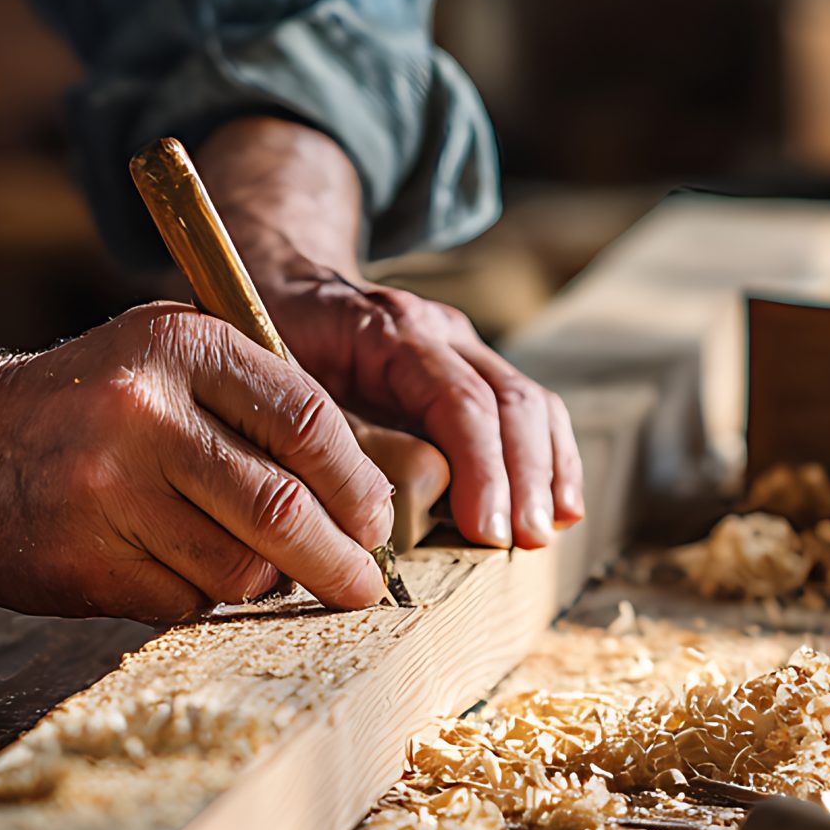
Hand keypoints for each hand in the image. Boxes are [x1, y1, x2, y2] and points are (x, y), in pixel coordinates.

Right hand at [0, 246, 394, 624]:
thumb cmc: (70, 407)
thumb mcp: (155, 363)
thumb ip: (246, 406)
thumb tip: (357, 502)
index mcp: (178, 344)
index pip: (307, 418)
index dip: (357, 482)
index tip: (375, 522)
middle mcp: (142, 408)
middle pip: (281, 507)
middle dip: (336, 561)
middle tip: (360, 588)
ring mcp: (104, 487)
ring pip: (234, 568)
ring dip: (256, 585)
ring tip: (244, 572)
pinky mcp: (75, 558)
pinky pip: (176, 602)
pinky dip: (189, 601)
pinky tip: (161, 572)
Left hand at [195, 119, 584, 550]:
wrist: (279, 286)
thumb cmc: (270, 337)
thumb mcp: (275, 379)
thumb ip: (325, 437)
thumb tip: (374, 509)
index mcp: (393, 329)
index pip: (460, 400)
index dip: (481, 468)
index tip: (487, 528)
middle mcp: (441, 333)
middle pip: (509, 402)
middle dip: (522, 478)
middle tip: (523, 543)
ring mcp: (464, 351)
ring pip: (532, 404)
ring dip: (544, 473)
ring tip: (543, 535)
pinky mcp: (473, 374)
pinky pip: (531, 412)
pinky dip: (549, 460)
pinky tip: (559, 509)